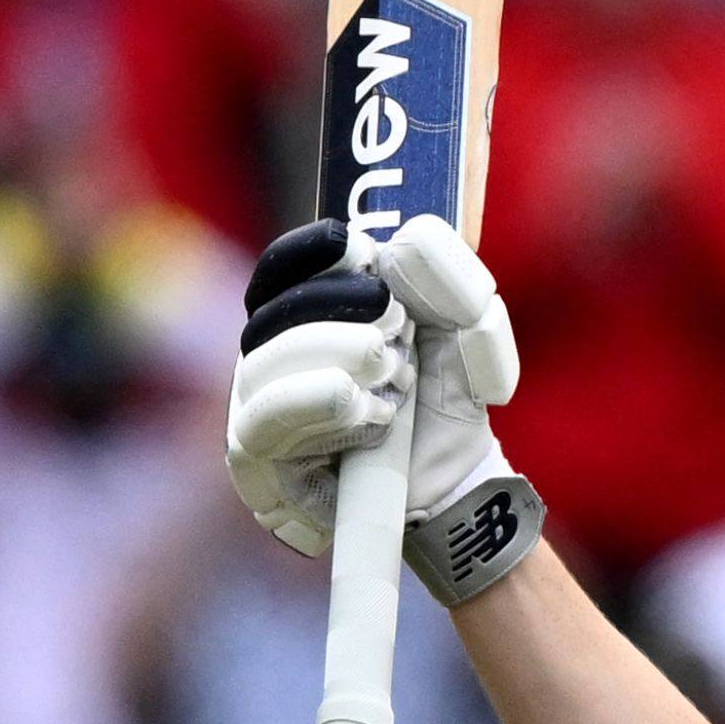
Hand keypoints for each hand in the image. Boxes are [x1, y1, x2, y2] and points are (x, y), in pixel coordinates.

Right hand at [225, 216, 519, 554]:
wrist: (455, 479)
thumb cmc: (446, 398)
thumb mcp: (466, 331)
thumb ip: (448, 280)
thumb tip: (402, 244)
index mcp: (307, 317)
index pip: (280, 272)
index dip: (306, 253)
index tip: (351, 244)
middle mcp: (271, 358)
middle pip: (270, 314)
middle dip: (338, 308)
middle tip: (398, 325)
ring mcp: (259, 407)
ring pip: (262, 364)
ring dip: (337, 357)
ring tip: (394, 375)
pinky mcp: (258, 460)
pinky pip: (264, 420)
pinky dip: (318, 403)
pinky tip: (366, 409)